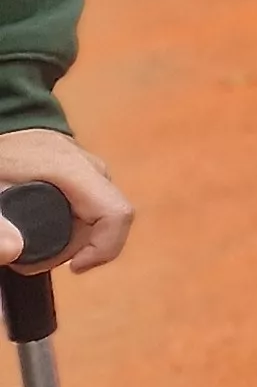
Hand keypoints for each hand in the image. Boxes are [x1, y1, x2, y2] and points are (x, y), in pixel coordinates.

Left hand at [0, 130, 131, 272]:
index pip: (116, 214)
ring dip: (69, 240)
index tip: (74, 268)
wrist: (4, 118)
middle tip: (29, 259)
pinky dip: (69, 227)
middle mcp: (93, 169)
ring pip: (97, 218)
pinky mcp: (86, 174)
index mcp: (75, 171)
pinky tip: (42, 229)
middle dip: (71, 250)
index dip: (104, 248)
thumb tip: (14, 252)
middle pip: (103, 224)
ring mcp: (93, 170)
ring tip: (27, 244)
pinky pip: (90, 208)